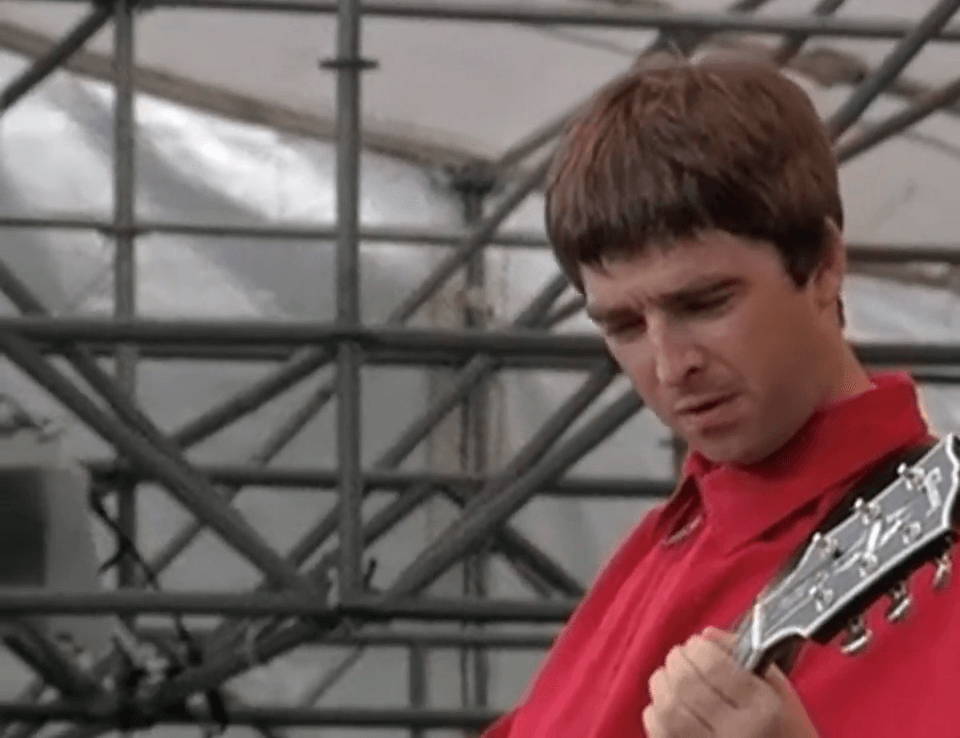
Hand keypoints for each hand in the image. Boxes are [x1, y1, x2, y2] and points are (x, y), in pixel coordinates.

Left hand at [642, 627, 817, 737]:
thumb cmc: (787, 732)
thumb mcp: (780, 690)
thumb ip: (746, 654)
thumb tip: (705, 636)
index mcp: (763, 710)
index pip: (713, 666)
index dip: (697, 648)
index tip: (696, 644)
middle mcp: (737, 734)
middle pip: (685, 684)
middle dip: (676, 661)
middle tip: (679, 657)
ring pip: (667, 709)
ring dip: (661, 685)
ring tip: (669, 677)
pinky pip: (659, 733)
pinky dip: (655, 713)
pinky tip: (667, 706)